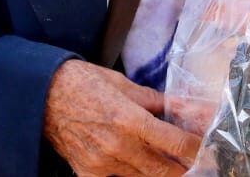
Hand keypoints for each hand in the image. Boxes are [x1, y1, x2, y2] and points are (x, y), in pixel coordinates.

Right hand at [43, 60, 200, 176]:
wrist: (42, 95)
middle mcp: (119, 147)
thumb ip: (159, 102)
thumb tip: (189, 108)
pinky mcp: (88, 173)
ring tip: (171, 164)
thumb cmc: (84, 83)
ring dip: (160, 172)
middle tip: (198, 163)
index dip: (196, 149)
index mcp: (130, 120)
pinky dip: (132, 176)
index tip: (207, 148)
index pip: (176, 144)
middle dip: (185, 168)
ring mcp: (102, 165)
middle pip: (164, 170)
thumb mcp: (125, 85)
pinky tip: (140, 167)